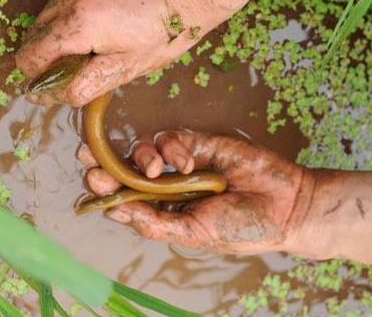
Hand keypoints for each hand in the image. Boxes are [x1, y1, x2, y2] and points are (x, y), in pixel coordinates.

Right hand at [16, 0, 249, 106]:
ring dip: (60, 38)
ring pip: (45, 20)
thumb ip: (85, 84)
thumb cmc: (168, 29)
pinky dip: (70, 19)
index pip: (30, 57)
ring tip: (98, 44)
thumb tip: (50, 96)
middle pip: (33, 38)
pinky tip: (101, 24)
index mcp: (78, 23)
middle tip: (88, 65)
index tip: (63, 84)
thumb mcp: (128, 67)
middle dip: (52, 58)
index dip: (41, 78)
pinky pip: (60, 2)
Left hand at [78, 130, 313, 254]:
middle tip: (87, 157)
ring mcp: (181, 163)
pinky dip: (174, 148)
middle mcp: (167, 187)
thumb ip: (156, 223)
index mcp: (163, 212)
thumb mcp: (194, 234)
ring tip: (155, 170)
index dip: (104, 188)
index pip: (124, 198)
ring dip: (141, 157)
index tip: (90, 181)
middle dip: (104, 162)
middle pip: (125, 169)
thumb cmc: (240, 227)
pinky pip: (171, 138)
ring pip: (143, 150)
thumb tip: (116, 211)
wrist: (284, 204)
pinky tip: (188, 162)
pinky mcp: (198, 142)